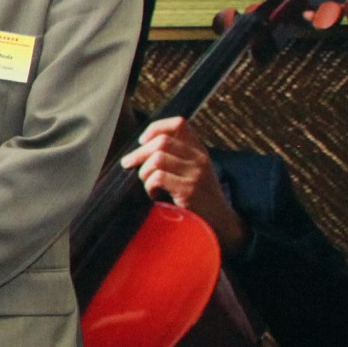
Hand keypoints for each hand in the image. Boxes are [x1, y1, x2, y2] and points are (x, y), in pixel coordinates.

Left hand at [118, 115, 244, 253]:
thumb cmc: (196, 197)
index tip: (142, 141)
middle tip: (129, 164)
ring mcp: (196, 174)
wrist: (219, 222)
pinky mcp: (190, 190)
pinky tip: (153, 195)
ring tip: (147, 184)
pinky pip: (158, 177)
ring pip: (157, 159)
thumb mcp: (190, 171)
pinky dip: (149, 186)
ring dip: (144, 172)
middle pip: (161, 141)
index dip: (156, 128)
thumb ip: (173, 157)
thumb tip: (138, 149)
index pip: (179, 124)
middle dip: (139, 153)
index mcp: (198, 150)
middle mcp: (200, 158)